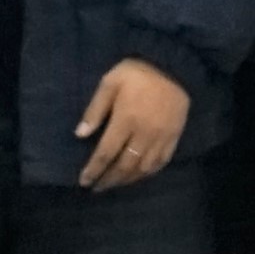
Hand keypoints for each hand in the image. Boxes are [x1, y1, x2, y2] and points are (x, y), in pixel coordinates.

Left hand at [72, 60, 190, 190]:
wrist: (174, 65)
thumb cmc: (137, 72)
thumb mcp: (110, 83)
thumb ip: (95, 109)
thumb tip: (80, 135)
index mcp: (125, 120)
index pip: (106, 153)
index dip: (93, 170)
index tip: (84, 181)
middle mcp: (143, 134)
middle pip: (124, 166)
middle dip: (108, 180)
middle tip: (97, 188)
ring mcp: (161, 137)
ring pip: (143, 168)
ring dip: (127, 180)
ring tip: (115, 184)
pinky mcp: (174, 136)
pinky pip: (161, 162)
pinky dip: (148, 173)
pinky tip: (139, 175)